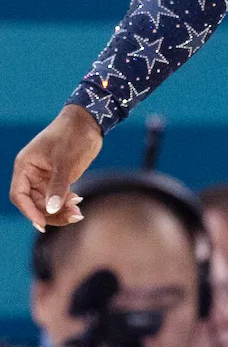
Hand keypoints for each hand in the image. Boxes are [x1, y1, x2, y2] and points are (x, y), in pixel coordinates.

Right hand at [10, 104, 99, 231]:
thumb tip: (52, 209)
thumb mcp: (64, 160)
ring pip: (47, 203)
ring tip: (79, 213)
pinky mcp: (59, 179)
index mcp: (24, 167)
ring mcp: (45, 178)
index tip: (43, 223)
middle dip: (51, 213)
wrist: (88, 122)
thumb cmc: (72, 135)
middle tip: (74, 216)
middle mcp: (31, 175)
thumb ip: (58, 185)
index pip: (19, 196)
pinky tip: (79, 203)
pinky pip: (58, 198)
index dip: (29, 211)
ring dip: (60, 211)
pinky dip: (67, 204)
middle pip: (34, 204)